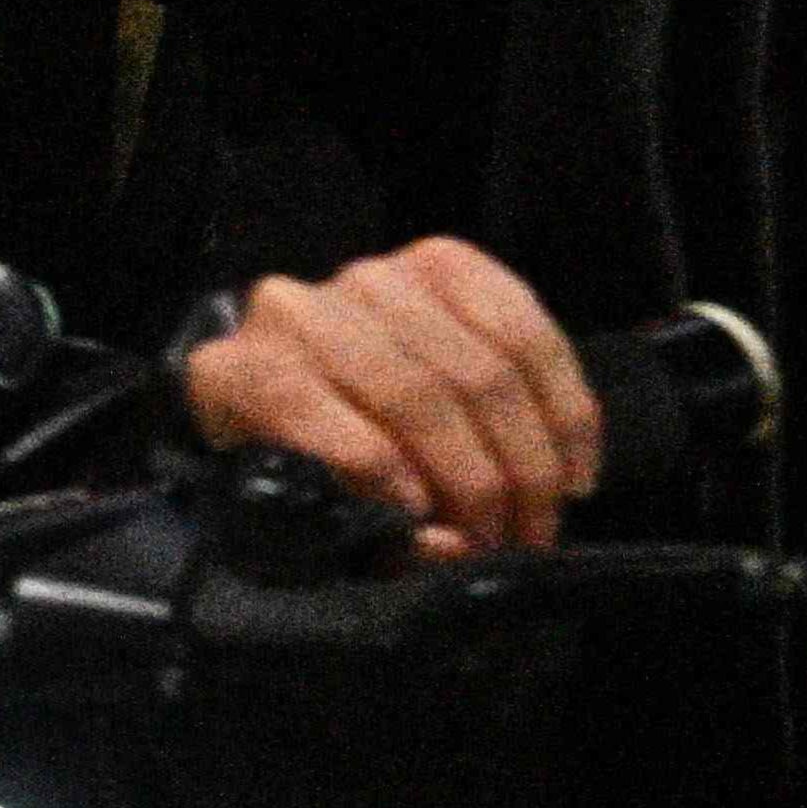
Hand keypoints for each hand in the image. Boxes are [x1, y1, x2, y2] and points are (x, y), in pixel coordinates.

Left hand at [182, 232, 598, 559]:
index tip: (447, 538)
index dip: (393, 485)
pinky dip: (563, 409)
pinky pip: (526, 332)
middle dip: (482, 485)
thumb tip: (446, 546)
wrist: (311, 386)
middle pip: (417, 397)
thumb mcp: (304, 517)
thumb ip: (362, 537)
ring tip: (542, 517)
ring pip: (482, 369)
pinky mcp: (442, 262)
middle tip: (513, 542)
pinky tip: (570, 469)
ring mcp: (372, 279)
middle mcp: (296, 312)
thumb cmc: (303, 464)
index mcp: (236, 375)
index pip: (320, 419)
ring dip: (530, 459)